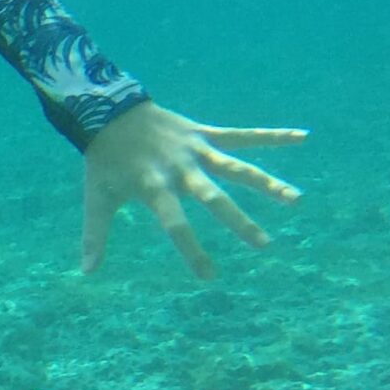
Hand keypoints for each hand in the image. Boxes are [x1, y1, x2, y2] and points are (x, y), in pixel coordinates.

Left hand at [81, 102, 304, 279]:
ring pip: (237, 167)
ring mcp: (196, 150)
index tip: (209, 276)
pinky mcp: (204, 133)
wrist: (108, 113)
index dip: (191, 250)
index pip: (175, 224)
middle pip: (214, 198)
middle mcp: (180, 169)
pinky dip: (272, 135)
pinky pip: (242, 135)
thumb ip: (96, 235)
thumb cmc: (104, 162)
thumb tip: (86, 273)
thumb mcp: (96, 198)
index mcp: (154, 187)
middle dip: (239, 221)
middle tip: (264, 244)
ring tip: (295, 199)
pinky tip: (302, 137)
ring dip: (267, 183)